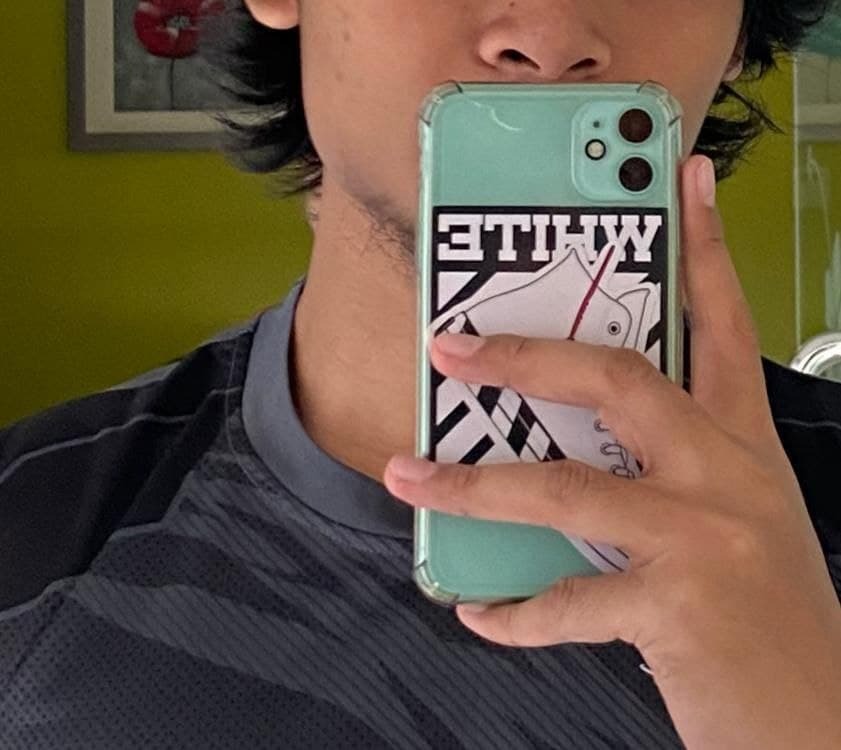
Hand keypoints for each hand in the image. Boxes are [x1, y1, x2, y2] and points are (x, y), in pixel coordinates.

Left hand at [384, 156, 840, 748]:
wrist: (817, 716)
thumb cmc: (762, 605)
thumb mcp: (727, 516)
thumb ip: (656, 473)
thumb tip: (548, 452)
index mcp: (740, 442)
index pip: (722, 322)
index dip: (702, 247)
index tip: (679, 176)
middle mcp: (727, 474)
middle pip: (622, 380)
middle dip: (528, 356)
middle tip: (452, 343)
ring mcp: (705, 537)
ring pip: (566, 489)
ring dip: (471, 487)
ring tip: (405, 475)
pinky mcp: (679, 607)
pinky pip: (568, 603)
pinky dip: (515, 611)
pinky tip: (476, 610)